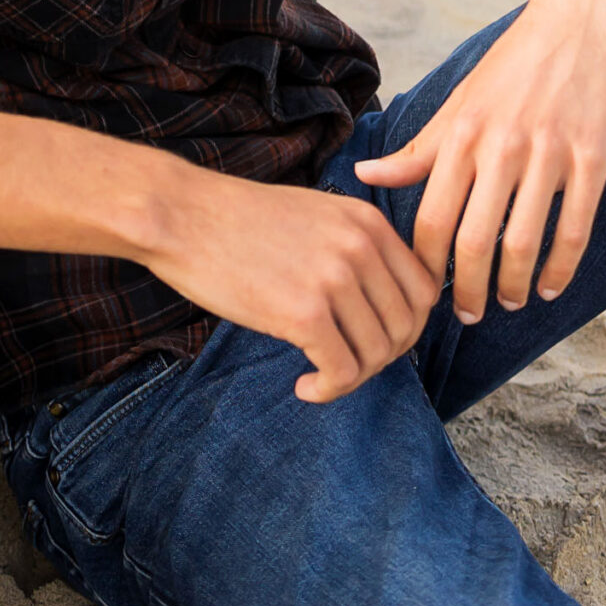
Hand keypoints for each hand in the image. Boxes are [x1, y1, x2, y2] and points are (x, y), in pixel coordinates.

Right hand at [144, 168, 439, 403]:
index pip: (423, 290)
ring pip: (377, 354)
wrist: (182, 215)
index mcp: (367, 222)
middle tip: (345, 365)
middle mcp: (360, 247)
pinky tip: (304, 386)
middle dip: (381, 358)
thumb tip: (381, 306)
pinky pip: (342, 371)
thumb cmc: (238, 221)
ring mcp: (334, 279)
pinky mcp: (304, 313)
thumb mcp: (315, 215)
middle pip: (406, 327)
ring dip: (352, 378)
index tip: (374, 341)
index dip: (406, 327)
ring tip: (319, 376)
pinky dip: (328, 389)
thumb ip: (353, 249)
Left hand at [352, 0, 605, 322]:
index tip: (426, 291)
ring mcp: (549, 151)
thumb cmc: (515, 63)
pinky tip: (551, 286)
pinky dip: (561, 267)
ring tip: (510, 302)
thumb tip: (363, 176)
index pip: (431, 218)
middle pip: (473, 240)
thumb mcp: (459, 101)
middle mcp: (500, 145)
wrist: (580, 17)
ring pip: (523, 241)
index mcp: (461, 133)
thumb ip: (417, 149)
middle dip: (467, 291)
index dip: (426, 267)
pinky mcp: (592, 154)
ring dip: (514, 285)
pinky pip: (575, 226)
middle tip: (468, 315)